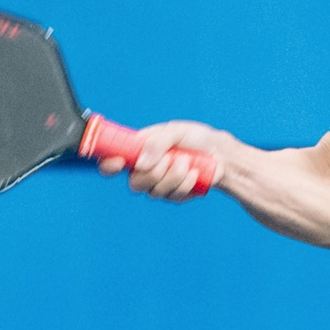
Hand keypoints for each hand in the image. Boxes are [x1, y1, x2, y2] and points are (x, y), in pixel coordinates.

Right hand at [98, 120, 223, 201]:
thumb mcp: (176, 131)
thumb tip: (141, 162)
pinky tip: (194, 174)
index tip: (119, 162)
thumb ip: (157, 142)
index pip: (112, 161)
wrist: (220, 153)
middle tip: (171, 159)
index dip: (109, 165)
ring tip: (188, 162)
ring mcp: (159, 184)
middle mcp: (145, 170)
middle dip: (154, 173)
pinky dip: (185, 185)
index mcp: (139, 150)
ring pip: (155, 192)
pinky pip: (173, 197)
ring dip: (174, 176)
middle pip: (134, 183)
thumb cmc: (196, 138)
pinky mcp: (174, 195)